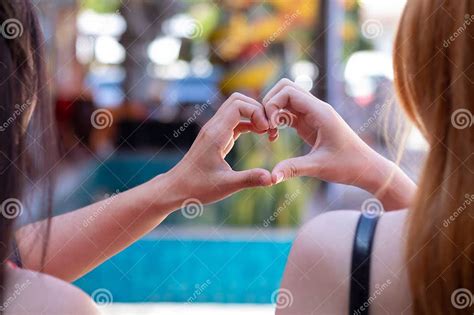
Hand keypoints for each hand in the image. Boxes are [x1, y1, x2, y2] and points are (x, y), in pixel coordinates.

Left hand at [164, 93, 272, 206]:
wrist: (177, 188)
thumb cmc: (198, 187)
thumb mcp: (226, 185)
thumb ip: (250, 179)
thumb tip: (273, 178)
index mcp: (216, 134)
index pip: (238, 105)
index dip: (257, 112)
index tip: (267, 130)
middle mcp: (214, 127)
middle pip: (238, 100)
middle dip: (258, 109)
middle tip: (270, 128)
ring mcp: (214, 130)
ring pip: (237, 108)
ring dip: (254, 115)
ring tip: (268, 132)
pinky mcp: (217, 136)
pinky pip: (235, 120)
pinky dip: (249, 122)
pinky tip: (260, 134)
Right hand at [262, 79, 414, 209]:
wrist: (366, 168)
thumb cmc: (348, 166)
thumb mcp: (319, 167)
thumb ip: (293, 169)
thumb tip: (271, 178)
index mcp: (320, 112)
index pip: (288, 91)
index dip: (272, 105)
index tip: (270, 127)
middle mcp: (316, 108)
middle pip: (284, 88)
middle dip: (269, 104)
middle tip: (266, 127)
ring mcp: (312, 114)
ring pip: (285, 98)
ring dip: (272, 112)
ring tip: (270, 133)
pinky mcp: (309, 123)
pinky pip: (288, 112)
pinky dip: (277, 120)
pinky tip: (274, 137)